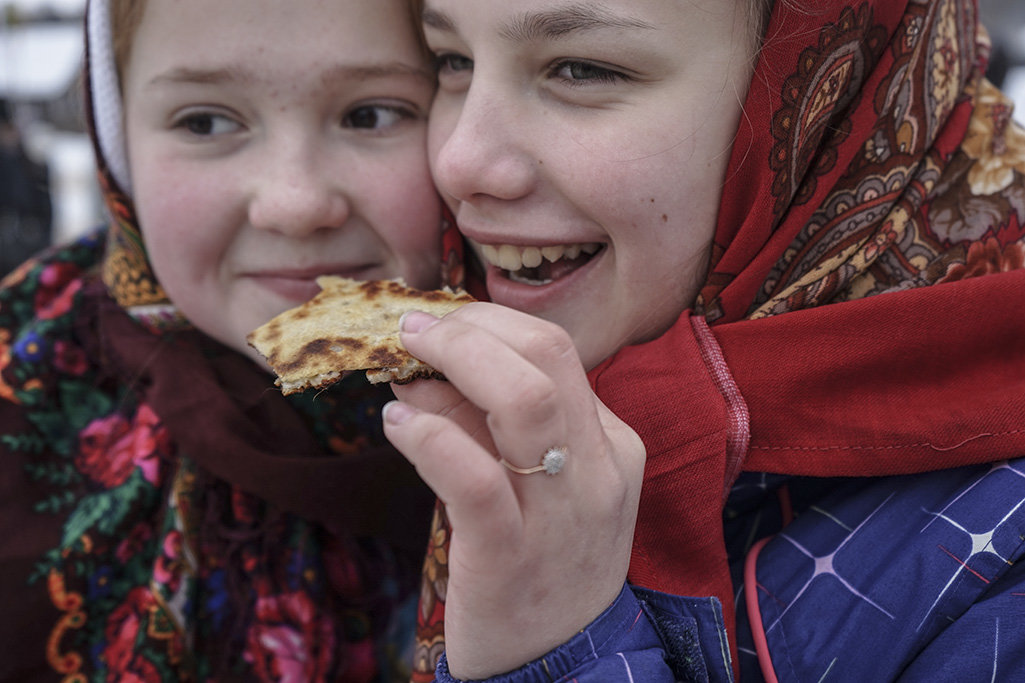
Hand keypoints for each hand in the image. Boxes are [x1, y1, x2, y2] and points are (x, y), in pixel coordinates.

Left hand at [382, 303, 644, 678]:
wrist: (562, 665)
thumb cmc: (542, 562)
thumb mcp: (534, 484)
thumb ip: (484, 424)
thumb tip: (422, 369)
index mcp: (612, 444)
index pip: (557, 350)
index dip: (490, 322)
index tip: (443, 321)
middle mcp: (598, 470)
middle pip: (547, 355)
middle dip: (471, 326)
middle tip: (416, 327)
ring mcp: (562, 514)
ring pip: (523, 401)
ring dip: (454, 361)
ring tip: (404, 360)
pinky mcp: (511, 557)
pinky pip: (472, 477)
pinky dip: (428, 437)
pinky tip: (397, 426)